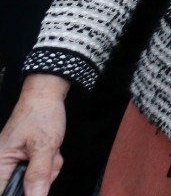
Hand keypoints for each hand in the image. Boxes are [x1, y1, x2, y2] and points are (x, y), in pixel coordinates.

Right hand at [0, 74, 69, 195]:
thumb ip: (39, 175)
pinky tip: (51, 152)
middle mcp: (3, 165)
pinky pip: (38, 172)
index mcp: (0, 164)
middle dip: (42, 178)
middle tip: (49, 162)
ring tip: (51, 153)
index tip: (36, 185)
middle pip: (23, 188)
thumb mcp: (45, 146)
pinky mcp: (23, 160)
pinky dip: (48, 164)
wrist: (45, 97)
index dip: (23, 193)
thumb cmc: (41, 115)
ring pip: (34, 181)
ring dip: (48, 170)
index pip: (5, 192)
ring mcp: (13, 163)